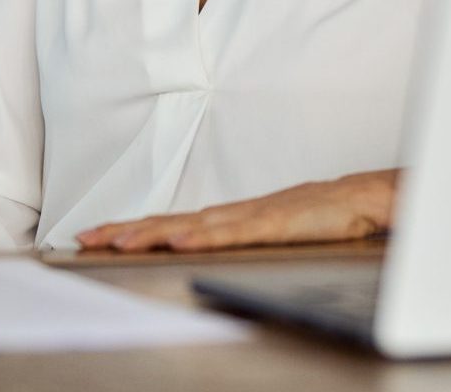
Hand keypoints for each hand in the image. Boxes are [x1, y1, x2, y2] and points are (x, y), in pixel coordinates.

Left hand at [75, 169, 398, 252]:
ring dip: (153, 232)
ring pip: (193, 225)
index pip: (174, 222)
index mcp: (233, 217)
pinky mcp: (276, 223)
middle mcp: (235, 212)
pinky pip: (233, 232)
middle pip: (171, 220)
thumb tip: (210, 251)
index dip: (135, 227)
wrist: (366, 199)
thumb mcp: (275, 233)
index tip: (98, 235)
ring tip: (118, 242)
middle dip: (126, 229)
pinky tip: (179, 241)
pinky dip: (203, 235)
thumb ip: (244, 240)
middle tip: (84, 238)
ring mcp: (254, 216)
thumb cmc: (324, 216)